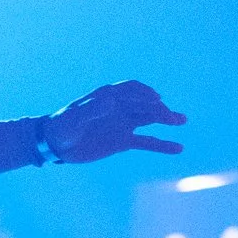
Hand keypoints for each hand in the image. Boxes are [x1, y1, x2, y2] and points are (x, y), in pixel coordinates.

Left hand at [44, 81, 185, 162]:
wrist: (56, 144)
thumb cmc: (62, 127)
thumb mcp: (74, 118)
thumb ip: (91, 109)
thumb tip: (110, 100)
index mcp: (108, 96)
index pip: (131, 89)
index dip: (144, 93)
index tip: (155, 99)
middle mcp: (119, 107)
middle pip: (144, 104)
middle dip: (159, 109)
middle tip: (173, 117)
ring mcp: (123, 123)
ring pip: (149, 119)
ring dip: (165, 119)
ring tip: (181, 121)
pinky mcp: (124, 140)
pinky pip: (147, 141)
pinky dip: (162, 144)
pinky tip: (177, 148)